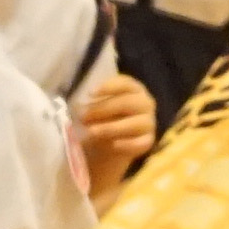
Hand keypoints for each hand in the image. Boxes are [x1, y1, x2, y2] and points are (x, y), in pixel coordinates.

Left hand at [71, 68, 157, 192]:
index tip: (90, 93)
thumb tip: (79, 106)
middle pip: (127, 102)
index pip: (126, 83)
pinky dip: (125, 144)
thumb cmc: (103, 119)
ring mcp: (149, 123)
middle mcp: (145, 103)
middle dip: (103, 109)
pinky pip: (139, 143)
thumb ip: (92, 104)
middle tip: (83, 116)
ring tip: (92, 132)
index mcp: (134, 89)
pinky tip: (111, 145)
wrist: (110, 144)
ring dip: (111, 127)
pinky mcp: (148, 142)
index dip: (109, 86)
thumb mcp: (97, 108)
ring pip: (134, 123)